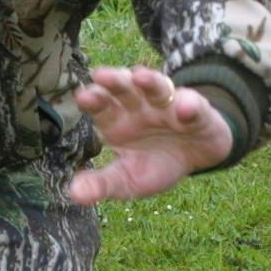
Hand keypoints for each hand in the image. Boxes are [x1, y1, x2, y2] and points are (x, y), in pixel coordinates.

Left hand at [66, 65, 232, 206]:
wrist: (196, 159)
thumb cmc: (155, 165)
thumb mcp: (128, 180)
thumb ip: (103, 184)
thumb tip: (74, 194)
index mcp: (116, 122)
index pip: (100, 106)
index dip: (92, 100)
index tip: (83, 97)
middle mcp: (138, 106)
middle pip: (123, 88)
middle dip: (114, 81)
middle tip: (102, 76)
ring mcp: (167, 104)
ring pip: (156, 87)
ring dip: (150, 81)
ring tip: (141, 78)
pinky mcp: (196, 108)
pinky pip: (193, 104)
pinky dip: (190, 104)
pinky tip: (185, 108)